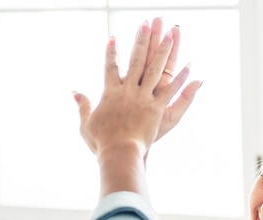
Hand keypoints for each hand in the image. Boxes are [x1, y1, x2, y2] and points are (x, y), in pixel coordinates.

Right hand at [75, 20, 199, 158]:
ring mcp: (143, 98)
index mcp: (110, 93)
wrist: (118, 152)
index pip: (111, 68)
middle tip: (147, 24)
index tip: (113, 39)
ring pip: (155, 69)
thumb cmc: (101, 142)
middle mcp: (128, 91)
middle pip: (136, 60)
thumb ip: (83, 106)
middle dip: (142, 40)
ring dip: (164, 50)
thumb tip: (74, 92)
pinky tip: (188, 65)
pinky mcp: (156, 108)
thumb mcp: (86, 124)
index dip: (111, 53)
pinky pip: (170, 90)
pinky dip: (180, 78)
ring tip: (171, 33)